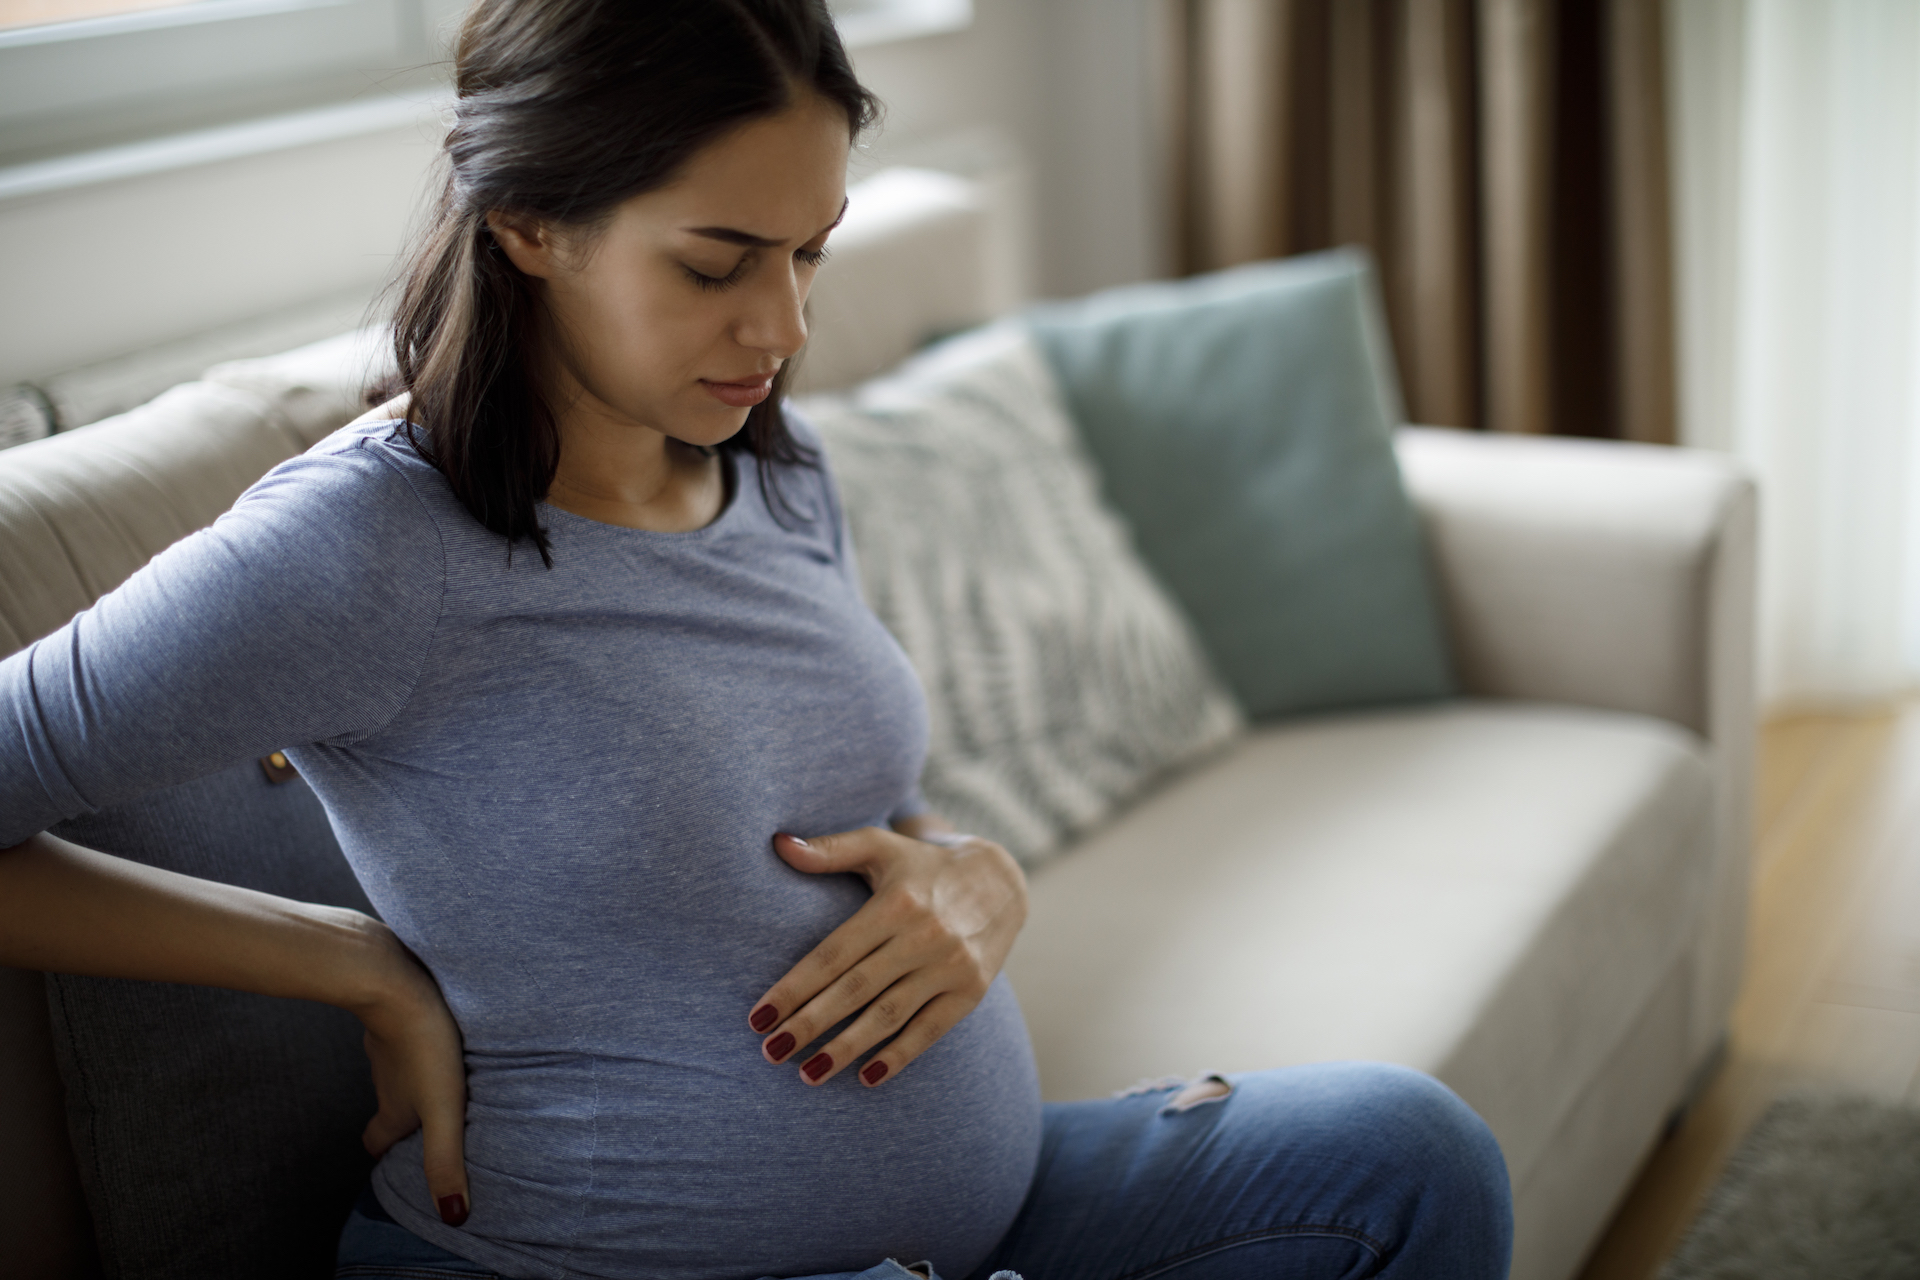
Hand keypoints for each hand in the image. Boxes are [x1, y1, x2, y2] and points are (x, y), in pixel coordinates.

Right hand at [350, 928, 471, 1226]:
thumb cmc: (423, 1044)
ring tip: (444, 1075)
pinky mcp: (395, 1010)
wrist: (394, 979)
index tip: (396, 1159)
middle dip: (403, 1116)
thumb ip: (446, 1160)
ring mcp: (386, 1042)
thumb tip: (453, 1216)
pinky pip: (403, 1031)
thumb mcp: (443, 1108)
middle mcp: (383, 1078)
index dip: (385, 1153)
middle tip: (428, 1118)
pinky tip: (443, 1028)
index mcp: (393, 1107)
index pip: (376, 1141)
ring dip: (415, 1076)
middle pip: (387, 1104)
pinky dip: (419, 1039)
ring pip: (395, 1068)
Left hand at [749, 824, 1026, 1086]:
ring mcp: (950, 966)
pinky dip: (899, 1056)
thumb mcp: (880, 846)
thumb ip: (829, 850)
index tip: (759, 1016)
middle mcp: (924, 936)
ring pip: (888, 1015)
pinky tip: (866, 1077)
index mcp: (895, 904)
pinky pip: (930, 1031)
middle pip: (855, 989)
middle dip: (810, 1024)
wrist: (1001, 882)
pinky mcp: (971, 991)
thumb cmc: (923, 866)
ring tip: (807, 1074)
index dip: (794, 987)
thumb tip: (778, 844)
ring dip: (846, 1048)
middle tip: (771, 1050)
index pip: (834, 953)